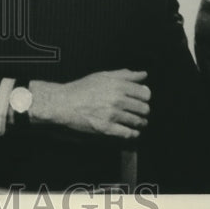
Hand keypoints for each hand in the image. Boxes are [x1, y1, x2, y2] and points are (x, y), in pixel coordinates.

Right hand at [30, 70, 150, 138]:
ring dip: (140, 123)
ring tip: (136, 122)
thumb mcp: (102, 76)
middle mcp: (117, 99)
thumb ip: (124, 74)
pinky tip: (130, 131)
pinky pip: (128, 134)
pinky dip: (132, 134)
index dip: (145, 97)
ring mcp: (112, 114)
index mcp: (117, 84)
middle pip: (144, 108)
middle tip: (139, 112)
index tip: (142, 99)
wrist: (64, 102)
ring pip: (138, 121)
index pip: (145, 93)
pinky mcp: (106, 128)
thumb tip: (143, 74)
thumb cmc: (82, 88)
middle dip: (144, 111)